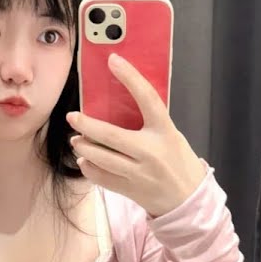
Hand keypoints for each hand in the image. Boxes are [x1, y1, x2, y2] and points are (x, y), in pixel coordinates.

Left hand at [66, 54, 206, 217]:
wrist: (188, 200)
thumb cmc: (179, 162)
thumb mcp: (172, 136)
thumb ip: (150, 123)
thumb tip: (122, 101)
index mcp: (165, 132)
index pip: (147, 98)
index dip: (130, 77)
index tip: (113, 61)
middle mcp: (151, 152)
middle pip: (111, 135)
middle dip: (87, 125)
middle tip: (72, 117)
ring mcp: (139, 173)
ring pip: (101, 158)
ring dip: (84, 147)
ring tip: (77, 140)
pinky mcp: (129, 189)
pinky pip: (101, 177)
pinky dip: (89, 167)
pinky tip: (86, 160)